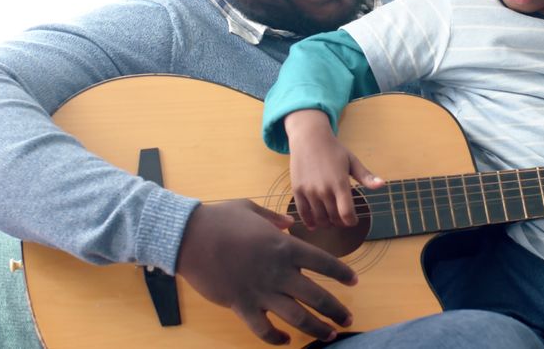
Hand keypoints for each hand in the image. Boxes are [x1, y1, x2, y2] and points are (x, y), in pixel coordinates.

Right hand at [177, 200, 357, 344]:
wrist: (189, 236)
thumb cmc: (219, 219)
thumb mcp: (250, 208)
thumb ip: (274, 218)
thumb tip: (289, 223)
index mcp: (284, 246)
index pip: (324, 263)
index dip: (342, 273)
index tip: (354, 281)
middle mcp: (278, 271)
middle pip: (318, 297)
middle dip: (337, 311)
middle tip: (348, 318)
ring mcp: (261, 291)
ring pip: (297, 318)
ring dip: (317, 329)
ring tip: (330, 335)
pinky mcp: (241, 306)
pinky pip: (263, 330)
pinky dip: (276, 339)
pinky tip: (285, 340)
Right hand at [285, 109, 384, 229]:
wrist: (309, 138)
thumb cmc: (333, 149)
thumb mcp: (352, 161)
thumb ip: (366, 176)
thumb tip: (382, 185)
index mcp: (340, 183)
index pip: (346, 214)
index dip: (351, 221)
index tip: (353, 220)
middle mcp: (324, 190)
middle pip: (333, 218)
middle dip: (340, 222)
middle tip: (342, 220)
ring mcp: (309, 191)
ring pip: (319, 218)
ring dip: (326, 223)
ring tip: (330, 221)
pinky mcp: (297, 190)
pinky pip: (303, 212)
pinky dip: (309, 222)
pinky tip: (314, 225)